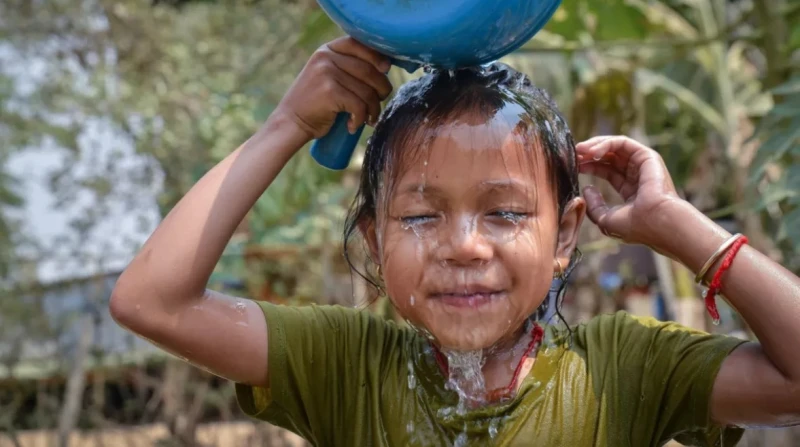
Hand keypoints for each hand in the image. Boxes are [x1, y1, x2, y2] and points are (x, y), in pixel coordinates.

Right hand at [273, 37, 392, 140]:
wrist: (291, 122)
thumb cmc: (316, 103)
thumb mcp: (328, 75)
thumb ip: (348, 66)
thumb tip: (386, 65)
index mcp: (327, 50)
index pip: (359, 44)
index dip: (377, 57)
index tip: (386, 69)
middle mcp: (326, 57)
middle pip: (369, 70)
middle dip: (381, 90)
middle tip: (378, 104)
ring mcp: (327, 73)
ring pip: (367, 91)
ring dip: (374, 109)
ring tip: (369, 118)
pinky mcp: (329, 91)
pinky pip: (359, 105)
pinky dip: (361, 119)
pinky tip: (354, 126)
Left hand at [576, 136, 684, 248]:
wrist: (657, 223)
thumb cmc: (635, 226)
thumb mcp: (606, 220)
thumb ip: (594, 206)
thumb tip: (587, 188)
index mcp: (631, 190)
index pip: (607, 171)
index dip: (589, 166)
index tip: (573, 166)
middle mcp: (638, 175)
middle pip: (609, 157)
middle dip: (588, 154)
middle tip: (572, 155)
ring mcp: (643, 165)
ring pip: (615, 147)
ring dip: (594, 146)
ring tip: (578, 150)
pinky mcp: (647, 156)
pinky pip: (622, 143)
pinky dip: (605, 144)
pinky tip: (591, 153)